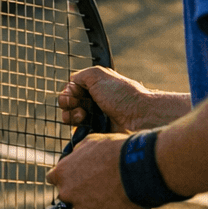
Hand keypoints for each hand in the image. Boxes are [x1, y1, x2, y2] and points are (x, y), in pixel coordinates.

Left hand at [47, 133, 144, 208]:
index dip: (67, 177)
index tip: (77, 176)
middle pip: (70, 196)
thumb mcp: (91, 141)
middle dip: (81, 192)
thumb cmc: (115, 150)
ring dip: (97, 204)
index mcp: (62, 172)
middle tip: (100, 185)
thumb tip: (75, 155)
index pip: (54, 179)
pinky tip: (119, 206)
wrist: (137, 168)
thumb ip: (78, 152)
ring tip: (116, 192)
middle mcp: (68, 193)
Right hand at [59, 67, 188, 132]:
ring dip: (71, 116)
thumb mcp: (98, 75)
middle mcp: (95, 101)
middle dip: (68, 104)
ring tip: (82, 116)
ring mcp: (96, 118)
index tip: (74, 95)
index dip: (69, 92)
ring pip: (71, 119)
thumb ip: (80, 76)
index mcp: (96, 86)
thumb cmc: (121, 95)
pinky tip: (84, 127)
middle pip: (69, 104)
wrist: (139, 117)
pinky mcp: (98, 133)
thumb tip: (70, 84)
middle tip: (77, 105)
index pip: (72, 89)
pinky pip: (80, 133)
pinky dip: (77, 130)